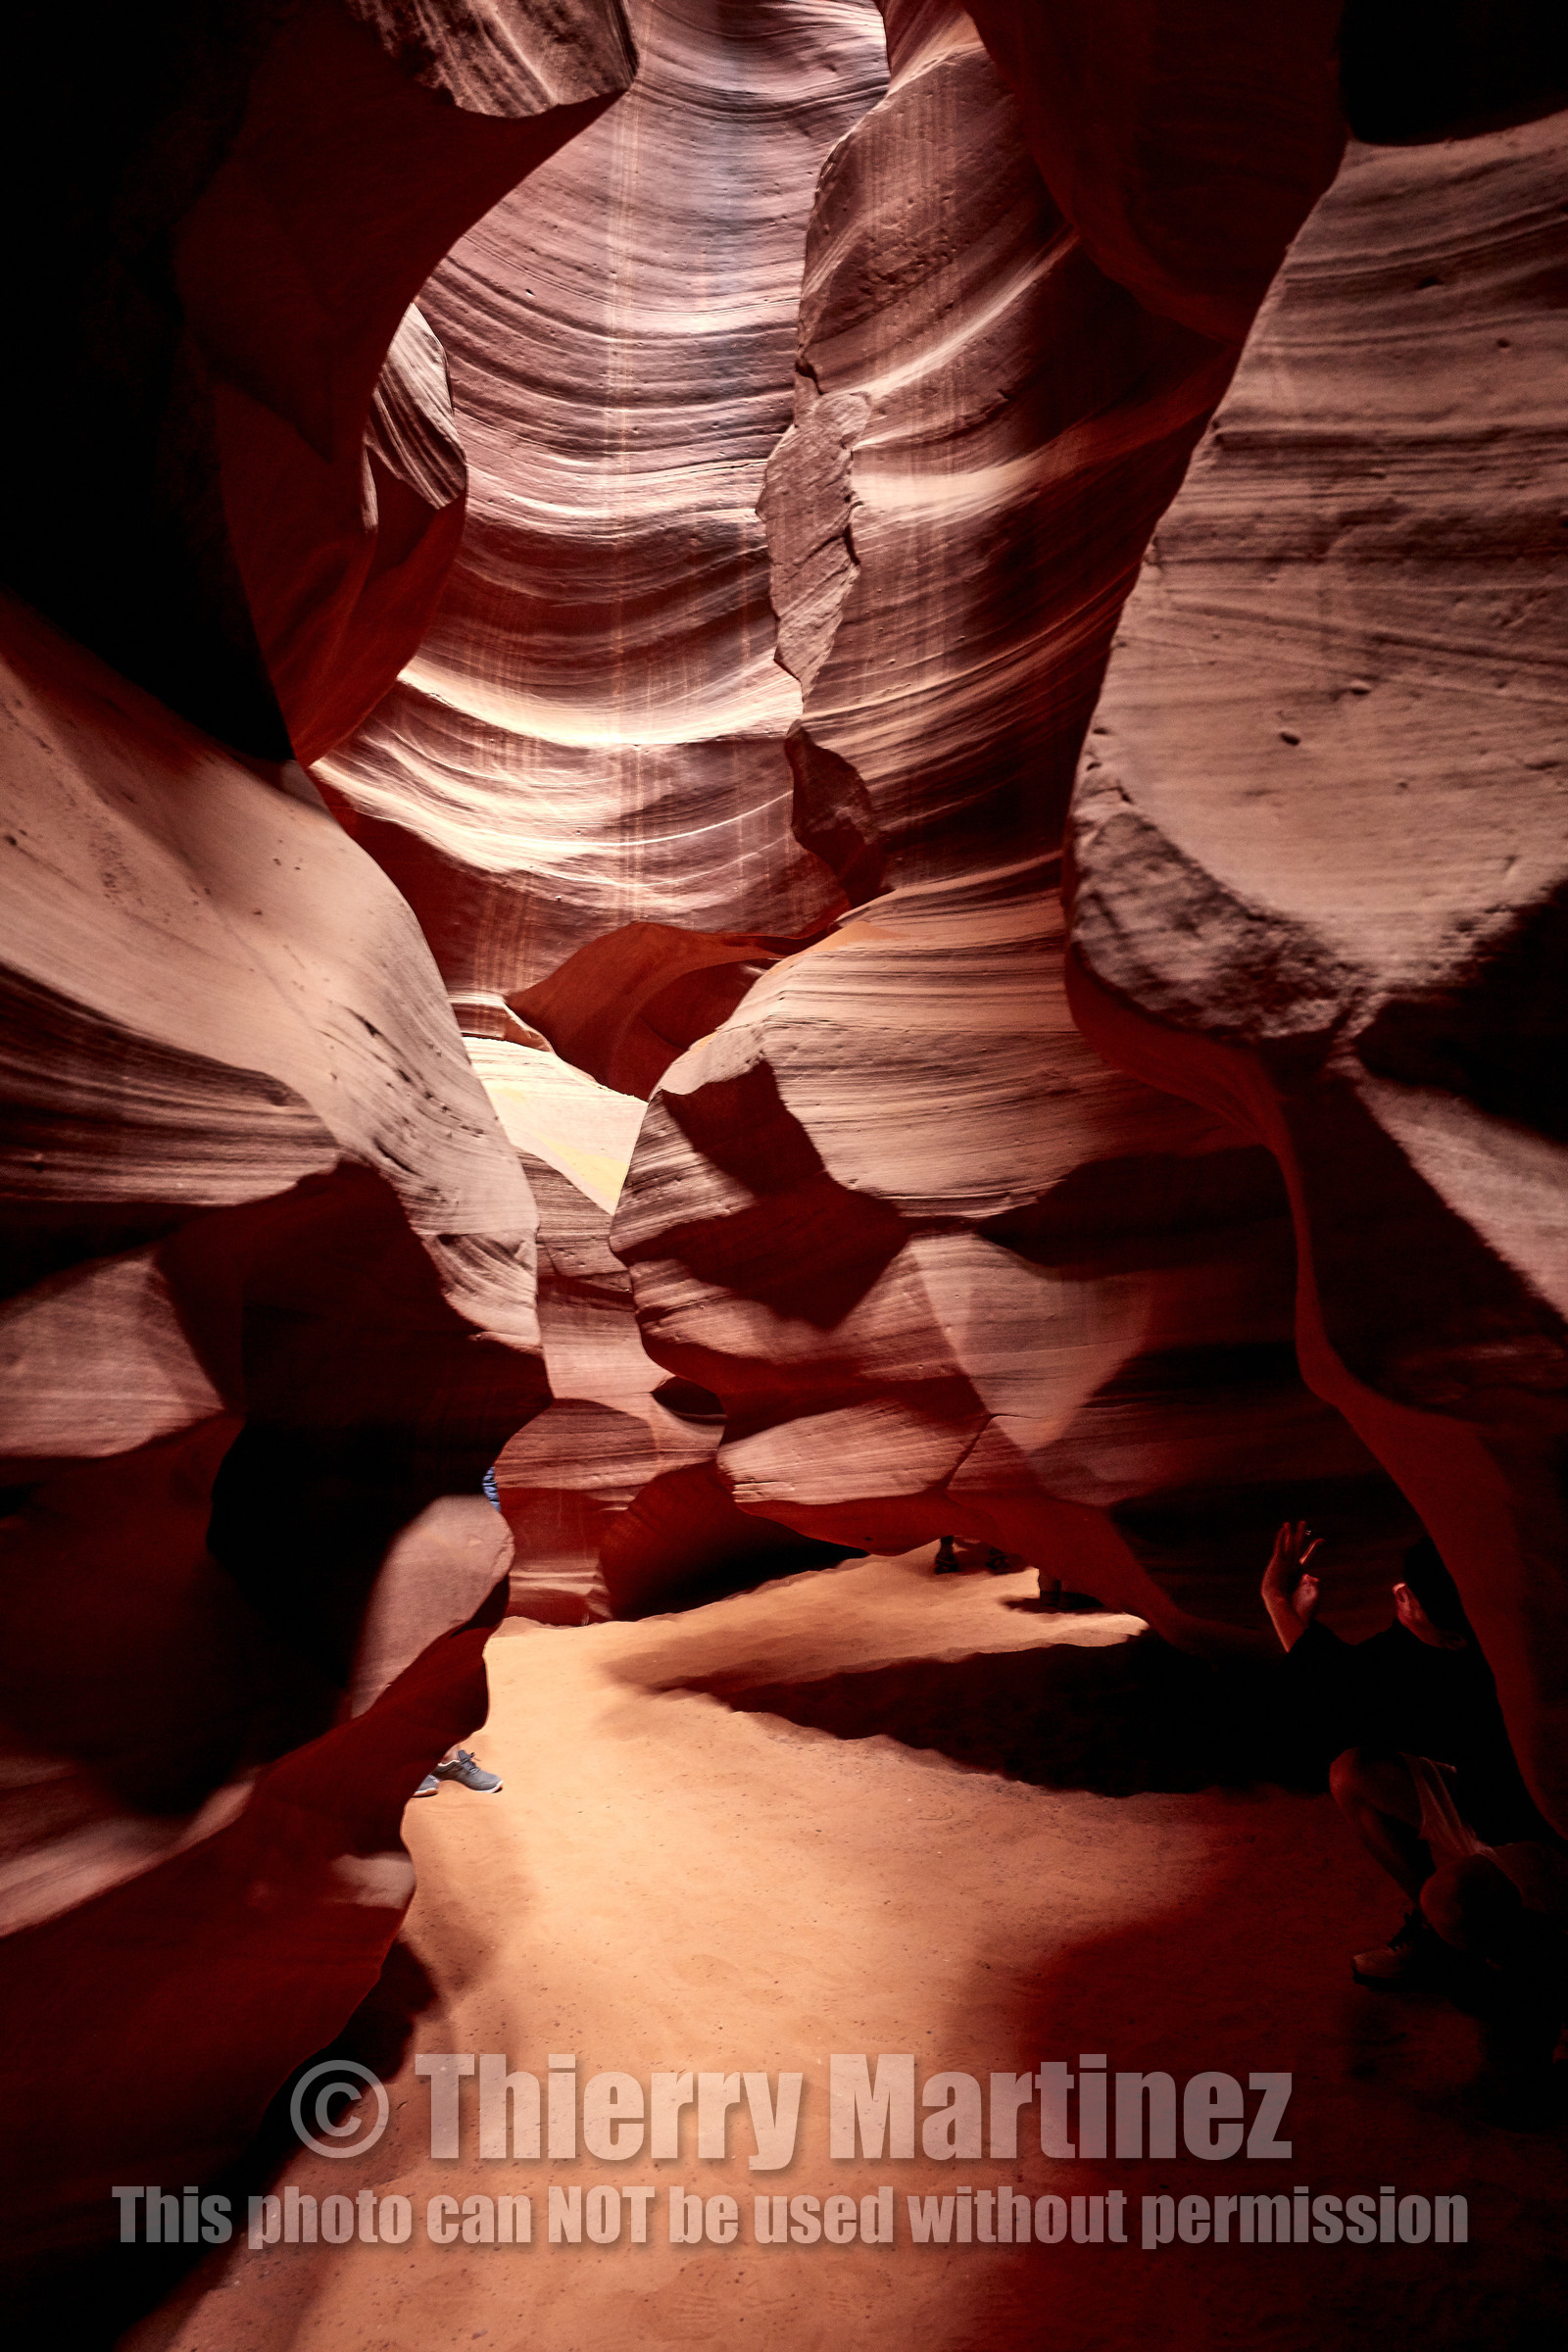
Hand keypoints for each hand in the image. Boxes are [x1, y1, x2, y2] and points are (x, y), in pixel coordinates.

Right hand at [1262, 1520, 1323, 1648]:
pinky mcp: (1277, 1562)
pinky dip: (1282, 1537)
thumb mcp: (1310, 1593)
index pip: (1308, 1557)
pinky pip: (1280, 1546)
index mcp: (1299, 1572)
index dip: (1314, 1549)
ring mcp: (1284, 1563)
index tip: (1321, 1540)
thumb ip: (1314, 1585)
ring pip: (1288, 1544)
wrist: (1281, 1607)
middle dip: (1301, 1534)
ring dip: (1289, 1533)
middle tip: (1304, 1522)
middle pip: (1297, 1546)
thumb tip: (1314, 1577)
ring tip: (1289, 1523)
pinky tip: (1284, 1529)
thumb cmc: (1297, 1604)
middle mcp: (1291, 1565)